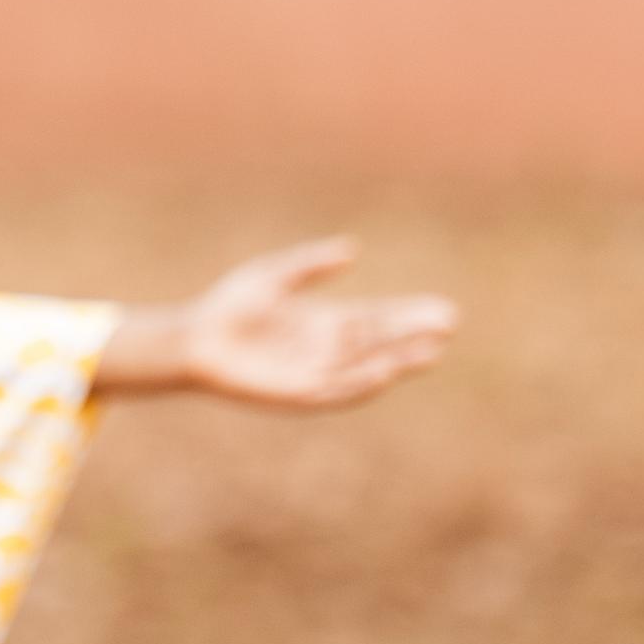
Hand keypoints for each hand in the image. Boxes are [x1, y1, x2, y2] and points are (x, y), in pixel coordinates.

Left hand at [96, 237, 460, 410]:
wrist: (195, 339)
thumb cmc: (230, 305)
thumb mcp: (274, 275)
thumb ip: (312, 264)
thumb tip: (353, 249)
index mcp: (326, 321)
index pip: (378, 318)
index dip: (409, 315)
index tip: (443, 310)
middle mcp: (328, 349)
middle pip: (381, 342)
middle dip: (414, 334)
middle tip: (449, 323)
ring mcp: (317, 372)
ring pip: (367, 368)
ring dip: (398, 361)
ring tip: (430, 350)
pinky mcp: (300, 393)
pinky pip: (339, 390)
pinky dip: (363, 381)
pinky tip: (385, 370)